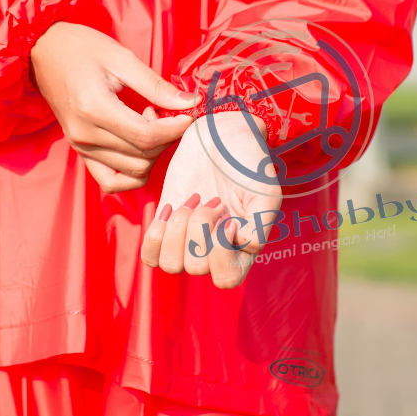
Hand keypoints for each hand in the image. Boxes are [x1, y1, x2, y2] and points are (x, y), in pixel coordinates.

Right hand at [30, 22, 195, 192]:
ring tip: (147, 122)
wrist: (45, 51)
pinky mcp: (80, 152)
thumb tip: (190, 103)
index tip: (189, 114)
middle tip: (165, 110)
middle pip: (142, 156)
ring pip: (133, 171)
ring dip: (152, 152)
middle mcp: (84, 134)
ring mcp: (80, 147)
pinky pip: (112, 182)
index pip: (146, 136)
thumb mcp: (122, 58)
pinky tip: (138, 146)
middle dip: (166, 137)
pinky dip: (133, 173)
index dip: (175, 129)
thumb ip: (155, 85)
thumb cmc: (82, 48)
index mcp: (93, 107)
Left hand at [140, 111, 282, 287]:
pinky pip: (150, 253)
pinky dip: (156, 234)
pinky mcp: (166, 224)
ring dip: (177, 230)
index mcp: (242, 251)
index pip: (225, 280)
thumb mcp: (266, 191)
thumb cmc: (249, 162)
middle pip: (195, 268)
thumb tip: (237, 244)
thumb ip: (260, 226)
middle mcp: (214, 252)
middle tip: (213, 200)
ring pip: (170, 264)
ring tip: (192, 203)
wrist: (222, 136)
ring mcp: (187, 240)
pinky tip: (169, 208)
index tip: (230, 219)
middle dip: (200, 229)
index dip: (221, 252)